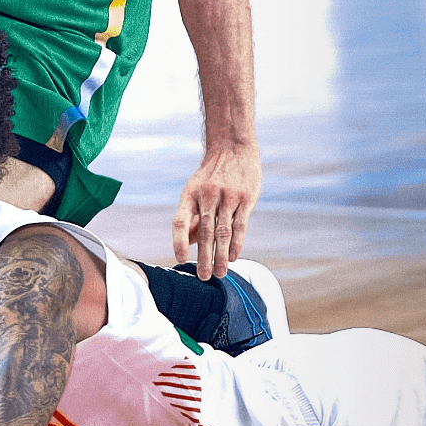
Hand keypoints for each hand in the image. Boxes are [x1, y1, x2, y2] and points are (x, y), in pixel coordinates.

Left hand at [170, 144, 261, 280]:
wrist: (233, 148)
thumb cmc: (212, 175)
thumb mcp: (196, 190)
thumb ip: (193, 217)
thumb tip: (189, 244)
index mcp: (190, 195)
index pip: (180, 220)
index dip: (180, 240)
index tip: (180, 258)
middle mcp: (207, 196)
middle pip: (204, 232)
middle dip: (204, 257)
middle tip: (204, 277)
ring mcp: (227, 196)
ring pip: (222, 231)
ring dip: (220, 255)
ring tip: (219, 273)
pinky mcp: (245, 198)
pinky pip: (240, 225)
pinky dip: (236, 243)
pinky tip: (233, 257)